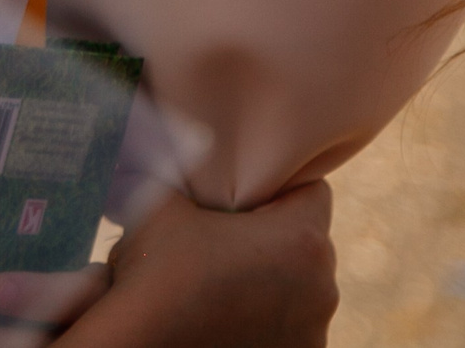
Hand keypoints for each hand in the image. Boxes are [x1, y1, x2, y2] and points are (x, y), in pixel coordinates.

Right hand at [0, 182, 337, 347]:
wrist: (141, 344)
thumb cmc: (156, 274)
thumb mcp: (162, 205)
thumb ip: (179, 173)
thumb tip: (164, 137)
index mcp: (302, 240)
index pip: (311, 188)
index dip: (276, 184)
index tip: (242, 191)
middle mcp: (323, 288)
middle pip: (304, 240)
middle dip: (270, 234)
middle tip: (224, 231)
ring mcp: (313, 331)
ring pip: (298, 286)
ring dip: (270, 278)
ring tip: (220, 276)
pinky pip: (289, 323)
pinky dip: (265, 316)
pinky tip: (225, 310)